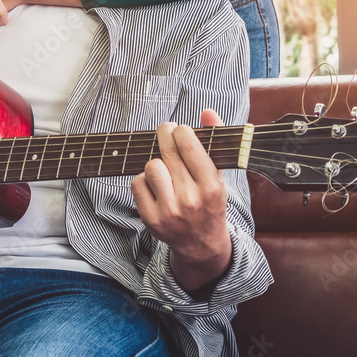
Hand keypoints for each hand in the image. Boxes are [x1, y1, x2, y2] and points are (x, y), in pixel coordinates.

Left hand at [130, 109, 231, 291]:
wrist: (201, 245)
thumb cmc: (209, 202)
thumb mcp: (219, 174)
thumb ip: (214, 140)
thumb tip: (207, 111)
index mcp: (211, 186)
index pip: (188, 144)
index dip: (180, 130)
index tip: (180, 130)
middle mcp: (190, 199)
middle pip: (166, 151)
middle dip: (164, 135)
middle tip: (166, 131)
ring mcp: (169, 211)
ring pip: (151, 166)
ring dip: (156, 162)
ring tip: (165, 166)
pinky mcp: (151, 219)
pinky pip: (137, 183)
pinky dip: (144, 180)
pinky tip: (156, 185)